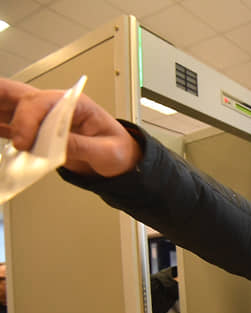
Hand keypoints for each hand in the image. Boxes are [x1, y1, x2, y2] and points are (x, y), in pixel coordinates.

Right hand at [0, 78, 141, 176]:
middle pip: (20, 96)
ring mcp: (44, 118)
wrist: (121, 160)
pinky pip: (10, 126)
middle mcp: (57, 107)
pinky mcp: (37, 132)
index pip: (42, 103)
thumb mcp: (107, 151)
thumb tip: (57, 144)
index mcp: (76, 104)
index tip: (23, 142)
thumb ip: (81, 146)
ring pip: (10, 107)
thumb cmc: (118, 150)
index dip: (28, 120)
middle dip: (0, 99)